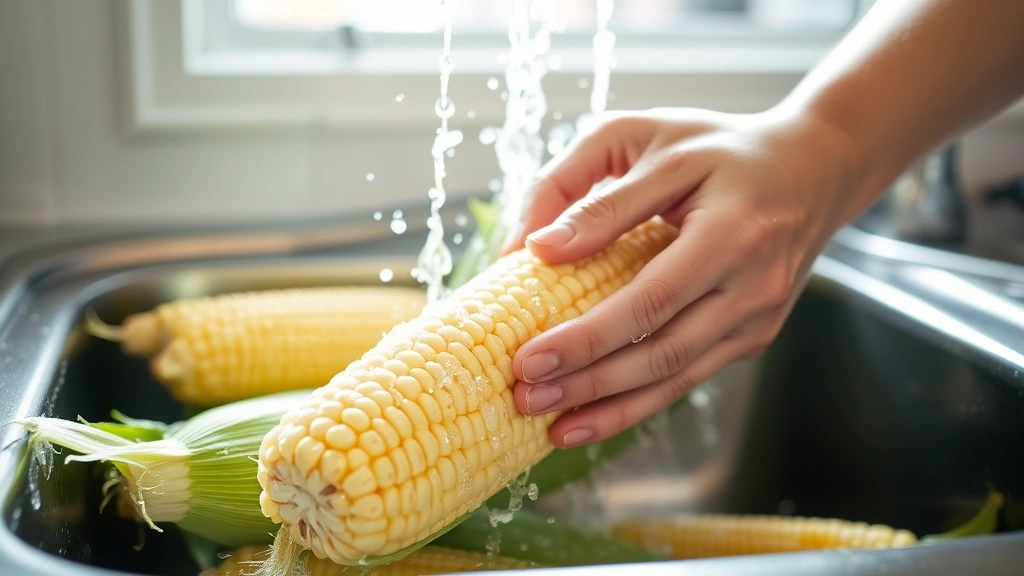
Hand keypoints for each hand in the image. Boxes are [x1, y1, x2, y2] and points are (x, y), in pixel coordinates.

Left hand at [503, 107, 863, 447]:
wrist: (812, 167)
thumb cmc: (720, 147)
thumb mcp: (651, 140)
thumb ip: (591, 192)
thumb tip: (535, 248)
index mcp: (732, 230)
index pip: (651, 299)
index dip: (588, 337)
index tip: (529, 358)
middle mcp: (754, 284)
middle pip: (662, 352)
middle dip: (588, 382)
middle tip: (525, 396)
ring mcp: (758, 317)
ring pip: (677, 378)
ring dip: (610, 407)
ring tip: (551, 424)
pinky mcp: (753, 335)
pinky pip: (690, 376)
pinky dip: (639, 401)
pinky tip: (594, 415)